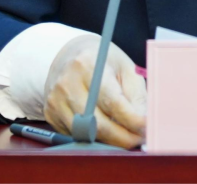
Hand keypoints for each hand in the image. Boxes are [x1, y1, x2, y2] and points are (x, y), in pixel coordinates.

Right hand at [43, 33, 146, 148]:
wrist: (70, 55)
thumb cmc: (103, 61)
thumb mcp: (125, 68)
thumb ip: (136, 95)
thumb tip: (143, 123)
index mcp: (88, 64)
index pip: (112, 101)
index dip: (131, 119)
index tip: (146, 128)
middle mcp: (68, 82)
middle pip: (97, 123)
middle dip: (122, 137)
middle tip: (139, 139)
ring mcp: (55, 99)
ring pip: (85, 133)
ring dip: (108, 140)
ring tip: (125, 135)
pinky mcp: (50, 113)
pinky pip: (75, 135)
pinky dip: (93, 136)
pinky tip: (105, 128)